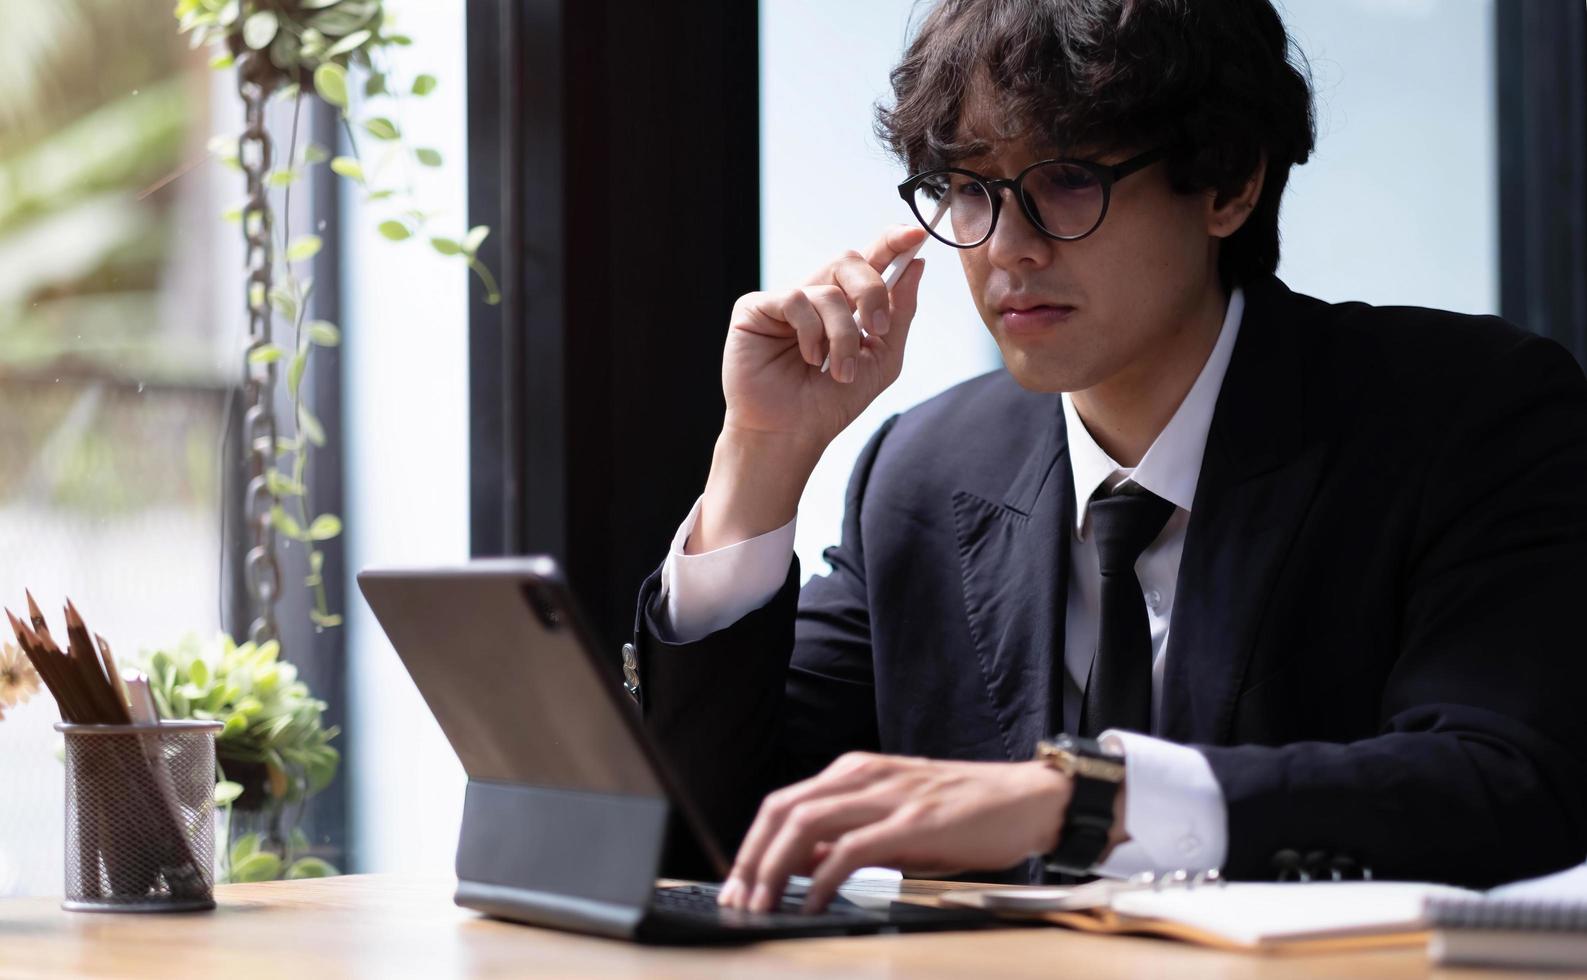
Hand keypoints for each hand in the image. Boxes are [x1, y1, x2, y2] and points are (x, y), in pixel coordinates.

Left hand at [715, 752, 1079, 913]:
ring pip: (806, 825)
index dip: (750, 844)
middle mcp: (862, 775)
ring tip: (763, 904)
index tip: (736, 883)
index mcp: (854, 772)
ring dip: (775, 868)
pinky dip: (822, 879)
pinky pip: (850, 850)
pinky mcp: (912, 822)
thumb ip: (846, 838)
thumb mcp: (892, 821)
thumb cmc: (962, 814)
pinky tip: (811, 903)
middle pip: (782, 811)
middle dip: (751, 858)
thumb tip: (797, 868)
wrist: (1026, 800)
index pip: (781, 804)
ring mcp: (887, 796)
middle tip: (737, 899)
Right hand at [721, 225, 927, 449]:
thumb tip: (915, 266)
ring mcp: (784, 301)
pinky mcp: (754, 308)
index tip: (915, 233)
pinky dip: (811, 333)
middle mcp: (815, 296)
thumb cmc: (831, 402)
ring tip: (838, 369)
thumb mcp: (881, 359)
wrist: (793, 433)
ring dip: (843, 334)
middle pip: (849, 259)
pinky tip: (809, 359)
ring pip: (827, 289)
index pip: (869, 260)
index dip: (891, 241)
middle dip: (872, 291)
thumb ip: (899, 314)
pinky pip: (794, 299)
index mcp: (845, 305)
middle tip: (877, 327)